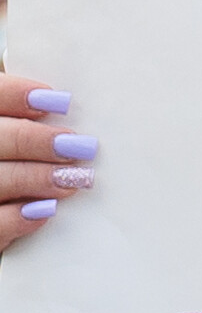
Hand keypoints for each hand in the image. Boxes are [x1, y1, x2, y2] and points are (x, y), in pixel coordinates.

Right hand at [0, 76, 87, 259]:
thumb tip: (62, 107)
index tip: (60, 102)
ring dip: (36, 178)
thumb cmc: (14, 162)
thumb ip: (26, 126)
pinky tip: (46, 211)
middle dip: (34, 140)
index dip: (16, 94)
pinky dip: (18, 218)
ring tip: (72, 179)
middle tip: (76, 145)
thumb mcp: (15, 141)